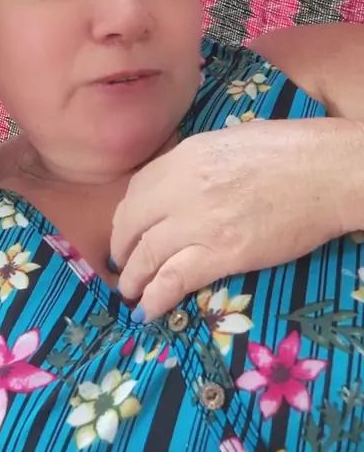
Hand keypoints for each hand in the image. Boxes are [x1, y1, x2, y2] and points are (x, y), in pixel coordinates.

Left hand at [110, 118, 359, 322]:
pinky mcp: (224, 253)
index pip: (137, 190)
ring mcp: (201, 221)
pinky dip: (155, 296)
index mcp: (186, 156)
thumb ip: (198, 164)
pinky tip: (147, 309)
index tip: (128, 231)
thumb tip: (181, 185)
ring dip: (133, 278)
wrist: (328, 170)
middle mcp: (183, 187)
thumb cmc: (289, 150)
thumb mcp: (229, 142)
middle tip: (123, 264)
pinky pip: (174, 279)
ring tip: (129, 292)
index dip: (127, 217)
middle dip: (122, 248)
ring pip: (147, 255)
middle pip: (133, 224)